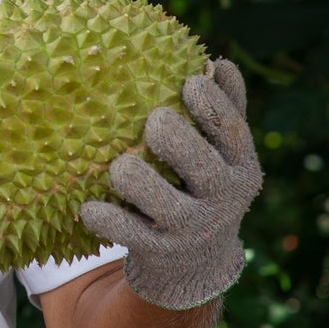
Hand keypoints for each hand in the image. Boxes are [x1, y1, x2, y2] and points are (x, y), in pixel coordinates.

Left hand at [79, 59, 262, 310]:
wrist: (197, 266)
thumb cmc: (204, 186)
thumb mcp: (224, 155)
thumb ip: (226, 110)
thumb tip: (218, 61)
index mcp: (240, 167)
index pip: (232, 131)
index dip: (211, 104)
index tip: (188, 83)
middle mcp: (222, 199)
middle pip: (198, 163)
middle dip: (170, 137)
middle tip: (153, 122)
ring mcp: (191, 229)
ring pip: (160, 200)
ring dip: (133, 177)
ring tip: (121, 166)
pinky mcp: (159, 252)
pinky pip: (127, 232)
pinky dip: (105, 218)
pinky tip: (88, 206)